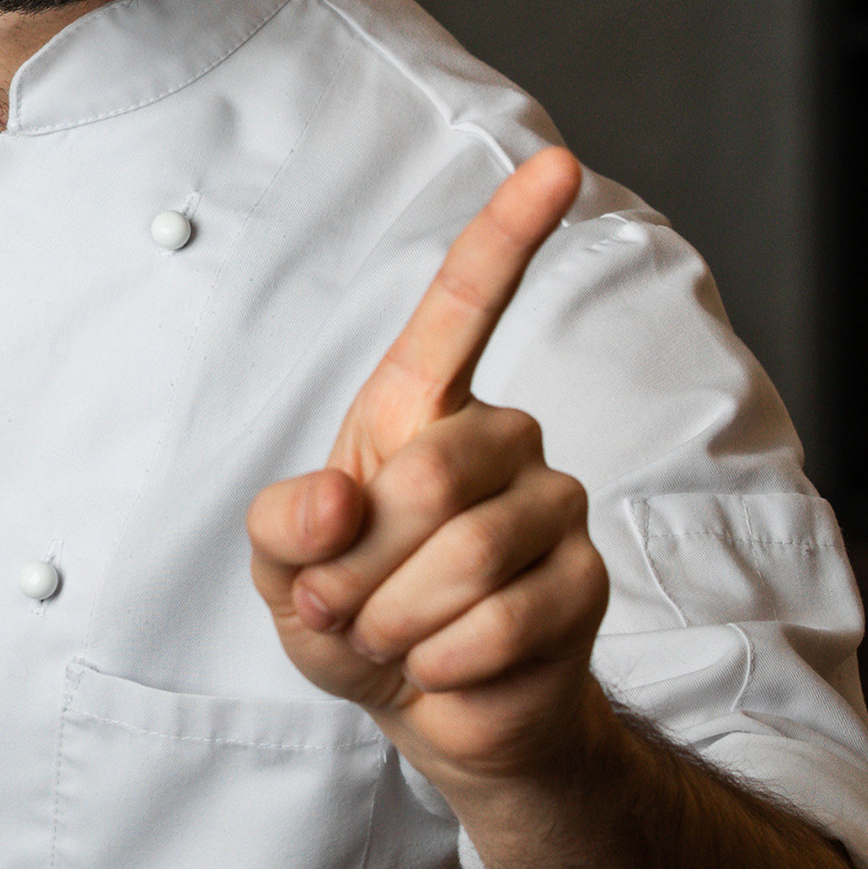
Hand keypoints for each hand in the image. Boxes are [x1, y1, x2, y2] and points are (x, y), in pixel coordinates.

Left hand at [246, 146, 609, 793]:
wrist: (424, 704)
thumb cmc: (351, 608)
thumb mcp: (282, 566)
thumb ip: (282, 525)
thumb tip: (333, 502)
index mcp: (421, 404)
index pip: (469, 300)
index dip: (510, 230)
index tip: (558, 164)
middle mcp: (501, 437)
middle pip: (431, 473)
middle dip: (362, 563)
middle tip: (345, 602)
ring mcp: (553, 507)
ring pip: (465, 555)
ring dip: (396, 618)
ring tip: (392, 634)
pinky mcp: (585, 583)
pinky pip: (500, 621)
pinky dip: (439, 661)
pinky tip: (438, 667)